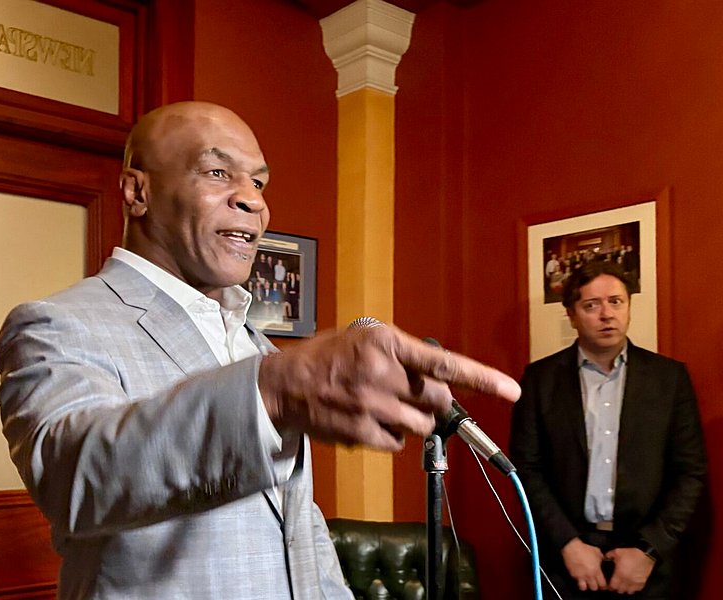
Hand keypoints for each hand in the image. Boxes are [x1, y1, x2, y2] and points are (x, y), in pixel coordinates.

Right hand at [258, 324, 520, 450]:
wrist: (283, 385)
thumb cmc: (326, 358)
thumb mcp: (363, 339)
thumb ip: (401, 355)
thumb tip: (439, 380)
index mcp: (385, 341)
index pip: (444, 362)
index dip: (482, 378)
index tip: (511, 390)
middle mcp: (382, 372)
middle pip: (438, 399)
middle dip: (433, 402)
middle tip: (412, 397)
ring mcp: (372, 405)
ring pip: (421, 426)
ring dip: (413, 422)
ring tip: (386, 409)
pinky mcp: (361, 432)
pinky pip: (397, 444)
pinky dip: (392, 437)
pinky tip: (370, 423)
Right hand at [561, 538, 607, 591]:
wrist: (572, 546)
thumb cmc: (585, 548)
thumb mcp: (597, 551)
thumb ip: (601, 558)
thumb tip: (603, 559)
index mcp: (596, 571)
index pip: (602, 584)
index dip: (604, 586)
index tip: (603, 584)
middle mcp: (589, 576)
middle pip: (594, 588)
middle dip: (595, 586)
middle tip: (595, 583)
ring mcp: (580, 576)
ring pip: (584, 588)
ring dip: (586, 586)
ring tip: (586, 582)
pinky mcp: (573, 575)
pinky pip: (576, 581)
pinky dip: (578, 581)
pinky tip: (579, 577)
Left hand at [605, 547, 655, 593]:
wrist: (645, 555)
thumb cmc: (632, 553)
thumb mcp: (617, 552)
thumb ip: (609, 555)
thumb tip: (605, 556)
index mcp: (620, 574)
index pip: (613, 586)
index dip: (610, 586)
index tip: (609, 585)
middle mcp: (627, 580)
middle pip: (620, 590)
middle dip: (617, 588)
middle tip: (615, 585)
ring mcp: (635, 582)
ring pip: (629, 591)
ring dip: (625, 589)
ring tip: (623, 585)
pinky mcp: (642, 582)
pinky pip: (637, 590)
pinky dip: (634, 589)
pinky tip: (632, 585)